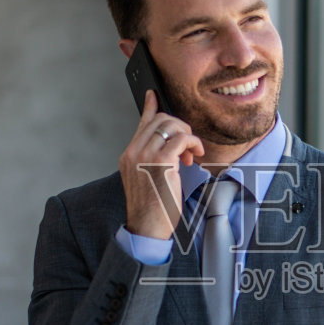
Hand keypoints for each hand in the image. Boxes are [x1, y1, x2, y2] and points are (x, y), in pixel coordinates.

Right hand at [120, 92, 203, 240]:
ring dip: (187, 135)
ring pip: (171, 125)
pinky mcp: (161, 163)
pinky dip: (193, 143)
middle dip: (179, 127)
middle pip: (160, 120)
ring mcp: (146, 157)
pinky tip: (195, 156)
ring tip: (191, 154)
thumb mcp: (146, 179)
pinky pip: (182, 139)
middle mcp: (134, 153)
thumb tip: (171, 145)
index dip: (151, 107)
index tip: (154, 95)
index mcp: (128, 156)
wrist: (146, 228)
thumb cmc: (151, 208)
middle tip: (187, 146)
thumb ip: (152, 159)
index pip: (142, 123)